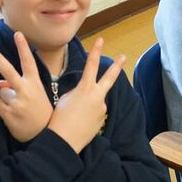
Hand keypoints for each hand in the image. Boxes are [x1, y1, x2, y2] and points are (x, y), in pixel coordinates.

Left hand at [0, 32, 53, 142]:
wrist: (43, 135)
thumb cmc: (40, 111)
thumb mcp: (35, 95)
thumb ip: (19, 86)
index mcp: (34, 84)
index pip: (28, 62)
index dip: (22, 48)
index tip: (17, 34)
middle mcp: (26, 91)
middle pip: (8, 71)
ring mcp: (16, 102)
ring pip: (1, 92)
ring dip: (5, 98)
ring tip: (18, 107)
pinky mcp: (8, 114)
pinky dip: (2, 108)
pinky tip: (13, 115)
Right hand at [47, 38, 125, 153]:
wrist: (63, 141)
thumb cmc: (58, 118)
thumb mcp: (65, 98)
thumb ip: (77, 91)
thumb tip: (84, 91)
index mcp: (85, 88)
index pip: (92, 64)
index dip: (96, 51)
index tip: (101, 40)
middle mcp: (97, 97)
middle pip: (109, 77)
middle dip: (116, 66)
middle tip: (123, 56)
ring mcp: (101, 109)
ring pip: (97, 100)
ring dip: (89, 104)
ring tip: (74, 115)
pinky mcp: (102, 120)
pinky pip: (96, 113)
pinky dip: (89, 114)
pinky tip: (79, 122)